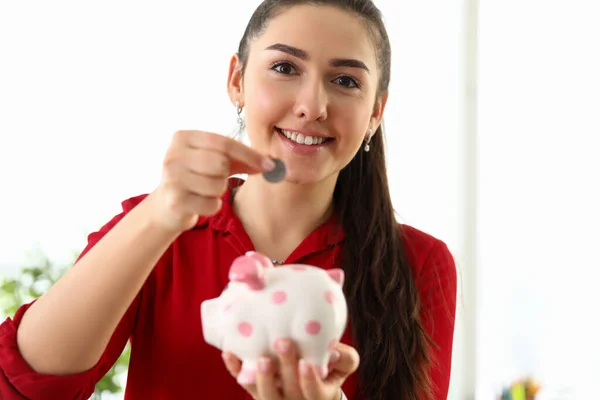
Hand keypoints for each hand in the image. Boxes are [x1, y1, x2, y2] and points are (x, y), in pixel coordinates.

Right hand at [148, 130, 274, 231]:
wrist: (167, 205)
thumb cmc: (196, 178)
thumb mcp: (216, 162)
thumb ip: (242, 159)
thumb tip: (271, 164)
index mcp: (183, 138)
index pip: (223, 142)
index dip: (249, 154)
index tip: (269, 165)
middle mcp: (173, 155)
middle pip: (220, 163)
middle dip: (226, 174)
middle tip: (218, 178)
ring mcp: (172, 178)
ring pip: (217, 185)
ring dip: (219, 191)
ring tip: (205, 190)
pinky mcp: (175, 201)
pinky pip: (212, 204)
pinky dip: (213, 206)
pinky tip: (200, 203)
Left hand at [222, 340, 358, 399]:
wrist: (309, 384)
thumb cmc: (329, 368)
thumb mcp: (344, 364)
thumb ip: (344, 358)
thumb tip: (333, 351)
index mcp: (318, 396)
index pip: (314, 394)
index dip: (309, 381)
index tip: (306, 363)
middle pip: (289, 392)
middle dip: (285, 368)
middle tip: (283, 343)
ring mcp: (274, 397)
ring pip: (265, 395)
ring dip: (262, 377)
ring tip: (261, 357)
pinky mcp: (257, 390)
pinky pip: (244, 383)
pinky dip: (235, 368)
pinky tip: (229, 353)